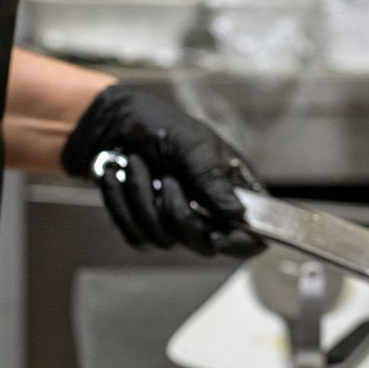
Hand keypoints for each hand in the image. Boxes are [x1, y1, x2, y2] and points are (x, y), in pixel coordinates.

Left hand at [61, 86, 263, 257]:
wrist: (117, 124)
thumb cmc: (163, 127)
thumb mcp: (194, 146)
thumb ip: (214, 180)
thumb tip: (237, 214)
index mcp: (234, 191)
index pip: (252, 235)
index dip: (240, 243)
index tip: (218, 237)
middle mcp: (210, 214)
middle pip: (203, 243)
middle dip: (178, 210)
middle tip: (167, 178)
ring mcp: (177, 225)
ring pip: (164, 239)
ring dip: (143, 197)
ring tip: (136, 164)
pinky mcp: (146, 229)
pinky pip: (136, 236)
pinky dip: (121, 204)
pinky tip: (116, 176)